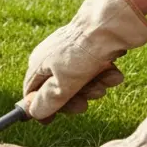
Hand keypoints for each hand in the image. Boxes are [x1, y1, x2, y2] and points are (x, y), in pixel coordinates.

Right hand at [21, 0, 146, 119]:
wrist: (111, 24)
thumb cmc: (82, 52)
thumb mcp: (63, 83)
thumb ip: (47, 101)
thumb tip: (32, 113)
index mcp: (38, 64)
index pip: (32, 92)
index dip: (41, 107)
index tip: (51, 121)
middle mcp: (53, 58)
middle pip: (59, 90)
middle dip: (74, 99)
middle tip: (85, 104)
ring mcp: (73, 54)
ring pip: (81, 83)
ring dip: (94, 87)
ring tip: (104, 81)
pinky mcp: (93, 51)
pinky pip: (96, 71)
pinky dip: (105, 76)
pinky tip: (113, 72)